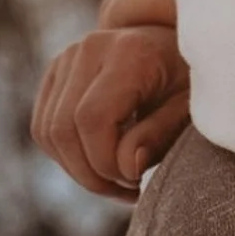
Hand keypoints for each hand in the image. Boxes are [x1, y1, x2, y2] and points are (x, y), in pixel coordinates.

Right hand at [31, 25, 189, 199]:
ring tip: (118, 182)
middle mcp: (90, 50)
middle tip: (129, 189)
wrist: (175, 46)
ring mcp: (67, 60)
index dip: (105, 161)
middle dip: (92, 174)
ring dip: (79, 170)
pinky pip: (44, 128)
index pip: (92, 119)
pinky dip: (67, 157)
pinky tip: (101, 166)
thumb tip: (128, 167)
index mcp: (129, 53)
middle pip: (64, 129)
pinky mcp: (55, 74)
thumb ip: (159, 135)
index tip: (137, 180)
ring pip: (48, 133)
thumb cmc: (189, 80)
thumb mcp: (189, 108)